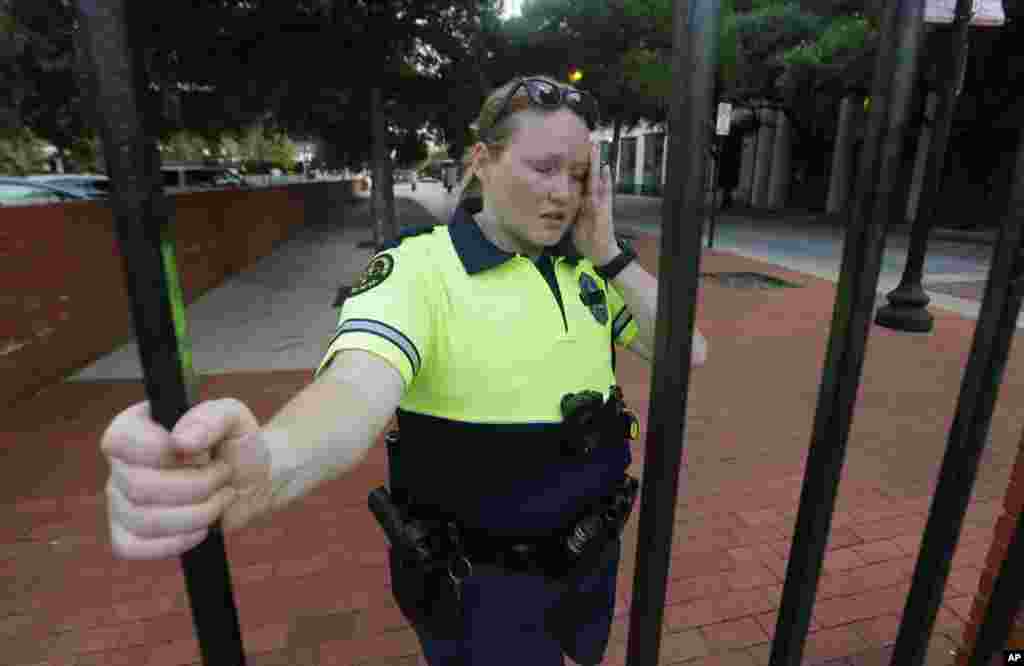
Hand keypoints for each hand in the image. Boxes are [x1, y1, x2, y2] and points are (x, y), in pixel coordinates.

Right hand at [101, 398, 271, 559]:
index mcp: (135, 427)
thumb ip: (211, 418)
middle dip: (196, 485)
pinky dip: (177, 541)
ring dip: (197, 513)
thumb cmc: (237, 443)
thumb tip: (181, 442)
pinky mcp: (129, 535)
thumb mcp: (234, 417)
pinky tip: (203, 528)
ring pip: (143, 520)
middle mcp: (121, 465)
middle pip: (139, 487)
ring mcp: (121, 502)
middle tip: (223, 473)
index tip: (198, 452)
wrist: (253, 480)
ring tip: (222, 496)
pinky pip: (134, 547)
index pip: (119, 440)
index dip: (158, 451)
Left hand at [572, 142, 618, 265]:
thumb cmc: (586, 239)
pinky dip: (607, 180)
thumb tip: (549, 207)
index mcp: (582, 203)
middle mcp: (592, 200)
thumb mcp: (571, 223)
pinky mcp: (605, 209)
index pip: (577, 182)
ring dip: (597, 165)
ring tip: (595, 149)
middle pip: (587, 177)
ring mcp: (600, 203)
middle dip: (586, 161)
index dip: (573, 169)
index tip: (568, 154)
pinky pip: (607, 193)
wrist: (600, 253)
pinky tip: (606, 168)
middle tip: (585, 144)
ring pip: (597, 180)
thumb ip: (563, 214)